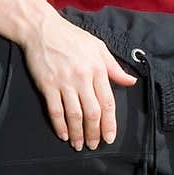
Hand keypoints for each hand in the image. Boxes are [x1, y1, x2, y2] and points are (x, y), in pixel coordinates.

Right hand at [21, 8, 136, 149]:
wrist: (42, 29)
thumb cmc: (72, 37)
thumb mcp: (98, 47)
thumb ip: (114, 68)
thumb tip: (131, 82)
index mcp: (98, 69)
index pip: (108, 102)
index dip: (110, 123)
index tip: (109, 137)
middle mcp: (82, 78)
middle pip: (92, 112)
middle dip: (94, 133)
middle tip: (94, 145)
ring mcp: (64, 82)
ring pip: (74, 114)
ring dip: (78, 133)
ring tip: (79, 145)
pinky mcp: (47, 85)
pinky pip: (55, 110)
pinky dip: (60, 125)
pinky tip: (63, 135)